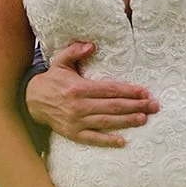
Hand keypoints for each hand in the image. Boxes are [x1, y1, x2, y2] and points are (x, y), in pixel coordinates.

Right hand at [27, 41, 158, 147]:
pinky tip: (123, 141)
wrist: (32, 101)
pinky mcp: (73, 134)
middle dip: (135, 106)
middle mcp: (79, 106)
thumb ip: (75, 51)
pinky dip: (107, 140)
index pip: (109, 89)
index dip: (128, 91)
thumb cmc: (52, 80)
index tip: (144, 92)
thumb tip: (92, 45)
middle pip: (113, 106)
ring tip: (144, 119)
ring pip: (106, 122)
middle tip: (153, 106)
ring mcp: (76, 121)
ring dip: (127, 121)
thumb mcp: (60, 61)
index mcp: (79, 88)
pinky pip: (93, 138)